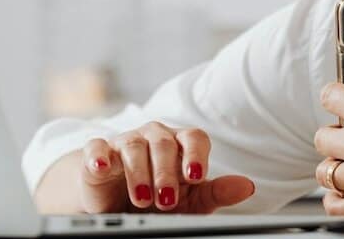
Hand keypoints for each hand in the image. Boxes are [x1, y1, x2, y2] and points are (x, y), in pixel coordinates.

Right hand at [79, 121, 255, 212]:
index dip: (195, 154)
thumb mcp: (191, 200)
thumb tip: (247, 186)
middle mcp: (154, 137)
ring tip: (142, 198)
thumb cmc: (160, 197)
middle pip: (163, 142)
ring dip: (138, 172)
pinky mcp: (98, 152)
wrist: (119, 205)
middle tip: (167, 200)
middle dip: (165, 172)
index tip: (197, 176)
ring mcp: (125, 142)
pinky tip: (103, 167)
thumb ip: (216, 192)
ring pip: (133, 144)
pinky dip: (98, 155)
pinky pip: (96, 146)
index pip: (193, 137)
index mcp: (180, 144)